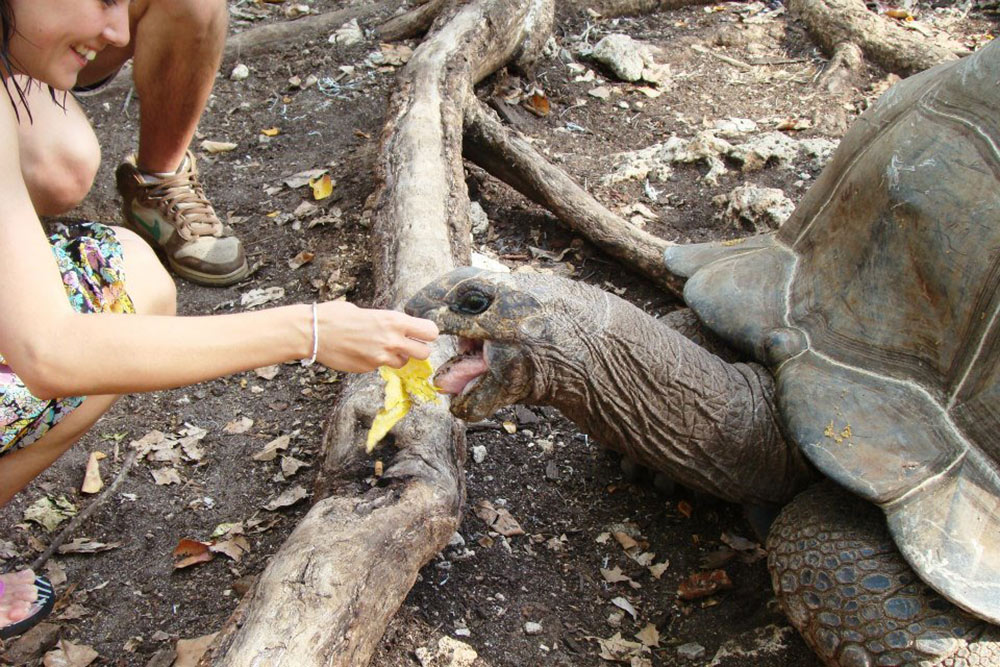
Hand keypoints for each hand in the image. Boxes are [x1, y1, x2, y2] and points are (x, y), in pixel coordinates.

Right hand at [315, 301, 438, 372]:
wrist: (314, 332)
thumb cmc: (337, 315)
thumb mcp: (368, 312)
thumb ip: (387, 322)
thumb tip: (397, 328)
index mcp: (394, 321)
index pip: (430, 332)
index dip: (427, 334)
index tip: (422, 333)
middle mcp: (392, 341)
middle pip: (425, 353)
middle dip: (418, 349)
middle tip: (407, 344)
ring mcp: (381, 358)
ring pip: (403, 363)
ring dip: (397, 357)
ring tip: (379, 346)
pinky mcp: (369, 368)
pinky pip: (382, 367)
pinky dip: (377, 361)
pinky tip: (362, 352)